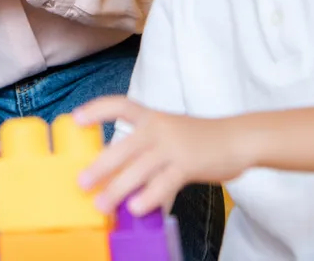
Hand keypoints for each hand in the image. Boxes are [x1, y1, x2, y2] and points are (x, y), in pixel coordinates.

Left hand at [74, 97, 251, 216]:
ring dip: (117, 188)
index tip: (76, 119)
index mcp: (152, 117)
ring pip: (138, 168)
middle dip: (100, 166)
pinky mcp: (187, 164)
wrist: (237, 139)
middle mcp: (158, 127)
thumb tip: (123, 181)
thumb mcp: (170, 135)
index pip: (119, 105)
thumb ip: (147, 154)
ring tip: (102, 204)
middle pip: (122, 146)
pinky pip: (163, 183)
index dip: (96, 110)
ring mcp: (173, 146)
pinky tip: (136, 208)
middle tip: (82, 182)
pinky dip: (149, 197)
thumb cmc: (201, 139)